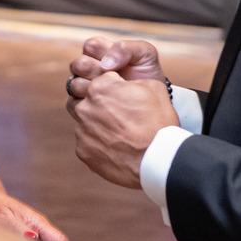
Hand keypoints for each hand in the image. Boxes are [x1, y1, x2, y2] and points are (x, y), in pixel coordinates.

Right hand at [66, 37, 165, 100]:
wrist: (154, 104)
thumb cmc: (148, 76)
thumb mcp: (145, 55)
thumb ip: (125, 48)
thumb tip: (104, 63)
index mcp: (101, 52)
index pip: (90, 46)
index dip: (101, 53)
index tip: (116, 65)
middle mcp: (89, 69)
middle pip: (78, 64)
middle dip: (94, 71)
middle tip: (112, 80)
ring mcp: (84, 87)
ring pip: (74, 83)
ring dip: (90, 89)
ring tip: (109, 95)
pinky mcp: (83, 106)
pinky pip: (74, 103)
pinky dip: (88, 104)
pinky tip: (105, 106)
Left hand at [69, 72, 176, 188]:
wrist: (157, 161)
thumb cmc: (158, 124)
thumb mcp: (154, 88)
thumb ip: (132, 80)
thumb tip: (125, 83)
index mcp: (100, 87)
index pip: (100, 79)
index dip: (114, 87)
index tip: (124, 97)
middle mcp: (85, 106)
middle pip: (85, 98)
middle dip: (98, 103)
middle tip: (117, 114)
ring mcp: (82, 130)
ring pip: (83, 120)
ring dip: (96, 123)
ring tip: (117, 132)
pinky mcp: (82, 150)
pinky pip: (86, 141)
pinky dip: (98, 143)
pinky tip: (115, 146)